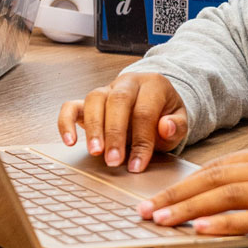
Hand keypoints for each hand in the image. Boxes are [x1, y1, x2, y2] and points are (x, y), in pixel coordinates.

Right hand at [58, 71, 188, 172]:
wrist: (153, 102)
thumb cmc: (164, 114)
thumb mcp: (180, 121)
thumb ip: (177, 126)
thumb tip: (165, 127)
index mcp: (153, 85)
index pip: (144, 112)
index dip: (141, 140)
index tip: (138, 164)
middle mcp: (127, 83)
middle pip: (118, 102)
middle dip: (115, 134)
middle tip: (113, 161)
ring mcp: (105, 90)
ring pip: (94, 100)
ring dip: (93, 128)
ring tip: (95, 152)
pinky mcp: (87, 101)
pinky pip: (71, 106)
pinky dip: (67, 122)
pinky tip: (70, 141)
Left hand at [135, 142, 247, 247]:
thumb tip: (230, 197)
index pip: (221, 166)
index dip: (187, 182)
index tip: (161, 195)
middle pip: (216, 178)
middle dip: (177, 195)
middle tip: (148, 210)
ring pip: (228, 196)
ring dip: (190, 210)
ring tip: (163, 221)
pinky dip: (224, 225)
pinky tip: (202, 231)